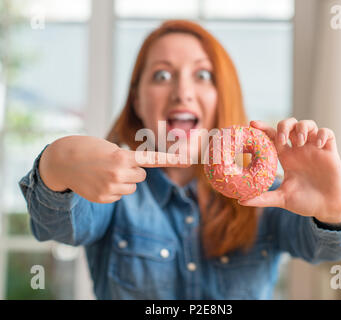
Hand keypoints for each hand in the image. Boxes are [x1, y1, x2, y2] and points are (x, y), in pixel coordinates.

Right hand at [39, 136, 188, 202]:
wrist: (62, 161)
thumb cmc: (89, 149)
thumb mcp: (110, 148)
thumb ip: (128, 160)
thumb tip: (140, 175)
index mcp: (122, 156)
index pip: (152, 159)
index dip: (171, 159)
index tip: (187, 160)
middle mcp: (119, 173)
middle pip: (141, 176)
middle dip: (133, 171)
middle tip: (115, 164)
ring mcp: (110, 188)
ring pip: (131, 187)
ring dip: (123, 181)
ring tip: (105, 173)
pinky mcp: (103, 198)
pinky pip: (119, 195)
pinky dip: (112, 190)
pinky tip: (98, 182)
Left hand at [238, 118, 340, 224]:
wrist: (327, 209)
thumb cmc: (304, 202)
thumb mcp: (282, 199)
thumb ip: (263, 198)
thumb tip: (241, 201)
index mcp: (286, 157)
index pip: (273, 136)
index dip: (263, 128)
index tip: (252, 124)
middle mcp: (299, 150)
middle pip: (290, 124)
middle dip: (284, 126)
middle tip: (282, 139)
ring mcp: (314, 149)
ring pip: (308, 124)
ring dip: (302, 128)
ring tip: (299, 142)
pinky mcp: (330, 152)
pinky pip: (327, 133)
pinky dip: (322, 134)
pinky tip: (318, 145)